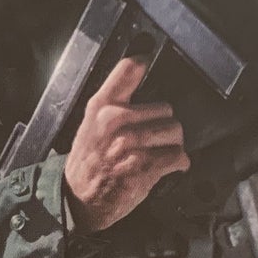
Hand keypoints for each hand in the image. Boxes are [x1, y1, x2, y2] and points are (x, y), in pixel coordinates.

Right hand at [62, 56, 188, 233]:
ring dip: (174, 145)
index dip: (144, 61)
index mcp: (102, 106)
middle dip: (165, 125)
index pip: (129, 69)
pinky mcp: (144, 167)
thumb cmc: (89, 161)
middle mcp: (115, 121)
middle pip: (166, 109)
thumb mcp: (91, 122)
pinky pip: (177, 156)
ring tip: (161, 152)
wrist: (78, 198)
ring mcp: (130, 144)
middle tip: (154, 138)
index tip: (149, 59)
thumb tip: (141, 68)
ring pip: (174, 132)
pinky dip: (178, 163)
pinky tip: (169, 166)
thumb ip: (114, 98)